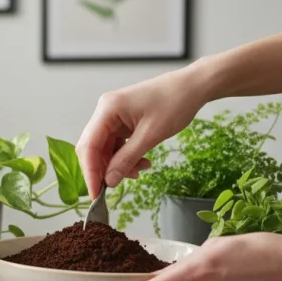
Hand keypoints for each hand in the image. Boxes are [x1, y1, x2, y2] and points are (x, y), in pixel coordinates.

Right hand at [76, 67, 210, 197]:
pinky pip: (116, 144)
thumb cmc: (175, 102)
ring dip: (118, 164)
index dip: (90, 172)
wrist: (193, 86)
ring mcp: (113, 116)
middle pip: (93, 148)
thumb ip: (127, 159)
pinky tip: (141, 163)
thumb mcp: (151, 135)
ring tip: (138, 172)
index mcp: (107, 109)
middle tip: (115, 187)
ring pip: (105, 148)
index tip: (96, 194)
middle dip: (104, 169)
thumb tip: (109, 181)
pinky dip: (126, 156)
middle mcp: (105, 111)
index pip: (88, 146)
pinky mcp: (122, 121)